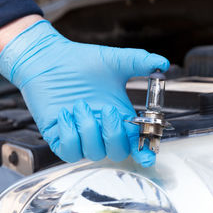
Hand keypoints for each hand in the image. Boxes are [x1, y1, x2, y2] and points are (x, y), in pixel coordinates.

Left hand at [0, 19, 168, 165]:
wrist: (49, 58)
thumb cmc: (81, 61)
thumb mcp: (115, 61)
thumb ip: (140, 62)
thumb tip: (162, 63)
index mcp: (119, 117)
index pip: (135, 143)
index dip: (143, 153)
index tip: (145, 153)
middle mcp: (102, 129)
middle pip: (117, 153)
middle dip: (114, 134)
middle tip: (106, 109)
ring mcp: (81, 135)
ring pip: (93, 153)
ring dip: (89, 129)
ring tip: (79, 104)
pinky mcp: (59, 137)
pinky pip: (69, 150)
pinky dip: (69, 133)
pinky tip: (65, 113)